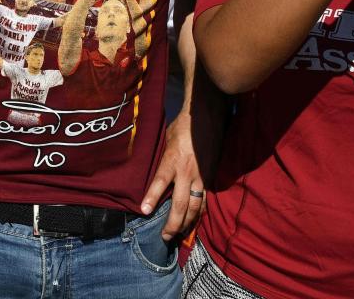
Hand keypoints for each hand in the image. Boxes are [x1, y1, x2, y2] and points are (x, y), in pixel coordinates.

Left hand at [140, 112, 203, 240]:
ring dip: (187, 224)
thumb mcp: (166, 140)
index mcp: (173, 160)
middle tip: (165, 237)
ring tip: (178, 235)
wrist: (206, 117)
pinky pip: (205, 201)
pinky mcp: (210, 178)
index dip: (152, 197)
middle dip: (172, 223)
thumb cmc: (183, 126)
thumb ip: (163, 158)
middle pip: (180, 204)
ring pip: (195, 207)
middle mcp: (187, 172)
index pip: (160, 182)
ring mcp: (201, 177)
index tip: (144, 211)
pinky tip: (194, 223)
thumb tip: (158, 172)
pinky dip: (199, 214)